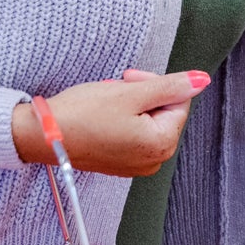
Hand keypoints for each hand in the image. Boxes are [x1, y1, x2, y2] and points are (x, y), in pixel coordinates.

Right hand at [12, 69, 208, 176]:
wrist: (42, 136)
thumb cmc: (82, 114)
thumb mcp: (130, 93)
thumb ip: (170, 86)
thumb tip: (201, 81)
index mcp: (161, 144)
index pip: (179, 102)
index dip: (157, 84)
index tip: (130, 78)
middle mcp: (153, 161)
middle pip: (164, 114)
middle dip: (143, 94)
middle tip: (118, 87)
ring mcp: (135, 165)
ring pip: (147, 122)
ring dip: (131, 104)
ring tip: (108, 99)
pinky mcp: (119, 163)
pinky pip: (132, 135)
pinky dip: (121, 119)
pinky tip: (102, 114)